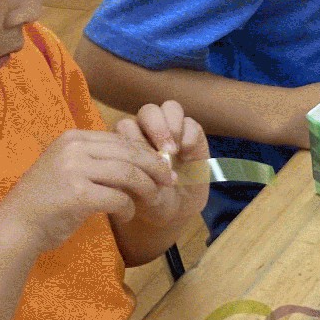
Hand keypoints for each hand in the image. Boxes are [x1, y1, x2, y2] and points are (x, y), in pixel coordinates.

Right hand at [0, 129, 174, 256]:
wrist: (16, 226)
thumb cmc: (46, 200)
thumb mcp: (70, 168)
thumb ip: (98, 160)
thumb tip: (142, 162)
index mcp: (72, 138)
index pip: (120, 139)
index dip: (146, 152)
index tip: (163, 166)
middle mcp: (73, 148)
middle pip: (130, 152)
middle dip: (156, 167)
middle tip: (170, 181)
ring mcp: (74, 170)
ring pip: (129, 174)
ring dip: (147, 188)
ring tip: (153, 199)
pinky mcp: (78, 194)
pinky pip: (119, 198)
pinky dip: (129, 208)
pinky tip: (127, 216)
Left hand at [115, 100, 207, 231]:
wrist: (175, 211)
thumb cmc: (149, 201)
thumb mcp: (134, 191)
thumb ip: (130, 171)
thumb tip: (131, 155)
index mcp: (128, 141)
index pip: (126, 125)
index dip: (135, 140)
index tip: (142, 162)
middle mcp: (149, 131)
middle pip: (149, 111)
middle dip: (157, 128)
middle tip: (167, 151)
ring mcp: (172, 131)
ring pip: (170, 108)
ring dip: (173, 127)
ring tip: (176, 151)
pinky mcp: (193, 135)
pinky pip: (192, 123)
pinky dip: (190, 136)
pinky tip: (189, 155)